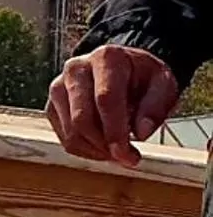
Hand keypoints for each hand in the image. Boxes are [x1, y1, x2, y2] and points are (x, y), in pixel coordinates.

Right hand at [46, 44, 179, 167]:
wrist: (124, 70)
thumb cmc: (143, 78)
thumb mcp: (164, 84)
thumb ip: (156, 106)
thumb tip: (141, 132)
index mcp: (107, 58)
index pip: (105, 99)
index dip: (115, 131)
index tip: (127, 154)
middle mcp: (76, 68)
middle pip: (82, 118)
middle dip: (105, 145)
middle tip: (127, 158)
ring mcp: (59, 87)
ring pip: (71, 131)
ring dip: (96, 150)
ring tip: (118, 152)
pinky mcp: (52, 105)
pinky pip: (64, 137)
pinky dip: (85, 150)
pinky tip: (103, 147)